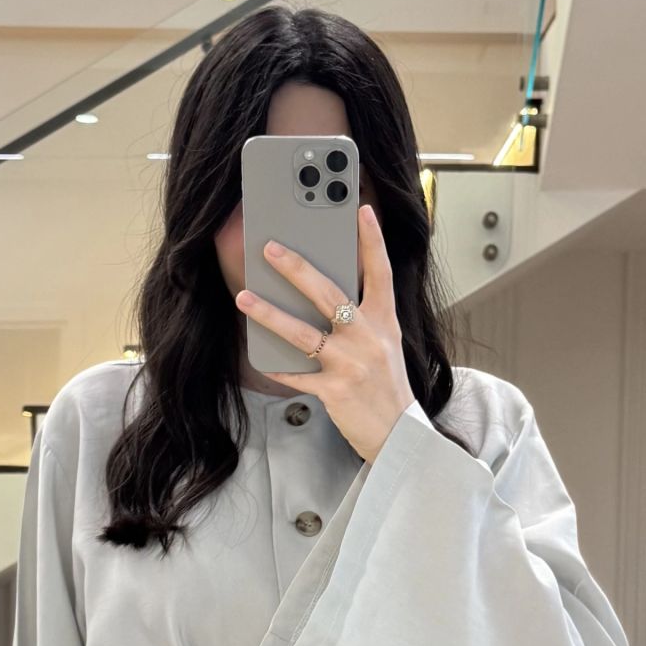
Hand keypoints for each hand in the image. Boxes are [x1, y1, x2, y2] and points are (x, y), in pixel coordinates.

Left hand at [236, 203, 416, 461]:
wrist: (400, 435)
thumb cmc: (388, 387)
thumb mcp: (386, 345)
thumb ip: (362, 318)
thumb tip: (322, 295)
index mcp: (385, 322)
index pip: (381, 272)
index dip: (372, 240)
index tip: (361, 210)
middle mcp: (369, 338)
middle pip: (329, 294)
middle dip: (297, 268)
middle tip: (270, 248)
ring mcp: (351, 365)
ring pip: (303, 333)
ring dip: (269, 314)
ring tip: (245, 298)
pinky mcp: (335, 391)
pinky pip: (298, 374)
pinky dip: (278, 366)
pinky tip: (260, 355)